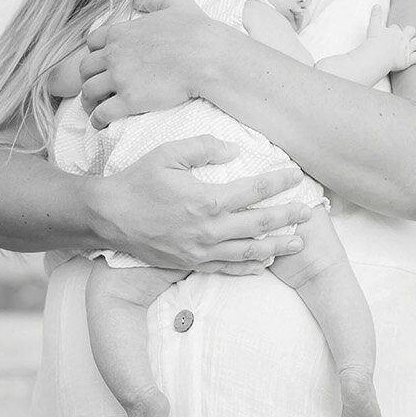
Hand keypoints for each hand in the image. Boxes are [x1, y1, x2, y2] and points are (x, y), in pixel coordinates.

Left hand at [78, 0, 226, 128]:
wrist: (207, 57)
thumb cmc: (197, 31)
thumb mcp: (177, 4)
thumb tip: (139, 0)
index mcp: (121, 32)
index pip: (93, 42)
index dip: (95, 53)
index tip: (102, 63)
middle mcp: (114, 54)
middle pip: (86, 68)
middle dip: (88, 78)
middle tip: (96, 87)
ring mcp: (119, 78)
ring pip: (89, 91)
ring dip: (89, 100)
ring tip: (94, 108)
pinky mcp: (129, 100)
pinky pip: (102, 112)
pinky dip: (97, 119)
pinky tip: (101, 123)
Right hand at [88, 135, 311, 273]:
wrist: (106, 217)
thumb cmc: (136, 182)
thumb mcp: (167, 154)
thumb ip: (203, 148)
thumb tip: (234, 149)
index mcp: (207, 200)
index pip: (254, 190)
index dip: (279, 182)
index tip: (296, 175)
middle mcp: (209, 229)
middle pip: (260, 224)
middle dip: (288, 217)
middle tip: (309, 213)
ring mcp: (201, 250)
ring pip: (249, 251)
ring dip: (277, 246)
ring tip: (299, 243)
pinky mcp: (191, 263)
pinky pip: (227, 268)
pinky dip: (249, 267)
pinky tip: (265, 263)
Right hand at [357, 5, 415, 72]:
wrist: (379, 54)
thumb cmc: (375, 40)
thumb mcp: (373, 26)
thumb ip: (375, 15)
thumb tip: (377, 5)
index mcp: (393, 31)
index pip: (395, 28)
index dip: (392, 31)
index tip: (387, 35)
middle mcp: (402, 39)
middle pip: (409, 31)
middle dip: (410, 31)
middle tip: (411, 31)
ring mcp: (407, 48)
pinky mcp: (408, 59)